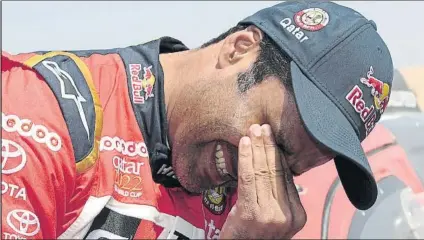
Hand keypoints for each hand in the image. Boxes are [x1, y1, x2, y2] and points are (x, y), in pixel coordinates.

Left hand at [219, 124, 305, 238]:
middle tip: (262, 128)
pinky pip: (248, 179)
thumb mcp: (274, 216)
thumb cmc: (254, 235)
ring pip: (263, 172)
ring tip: (253, 130)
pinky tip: (244, 144)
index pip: (287, 177)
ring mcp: (271, 215)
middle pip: (276, 172)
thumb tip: (276, 165)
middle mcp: (287, 215)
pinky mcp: (252, 214)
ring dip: (257, 148)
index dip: (278, 155)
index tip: (272, 138)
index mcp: (297, 215)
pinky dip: (246, 158)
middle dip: (268, 146)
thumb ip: (279, 196)